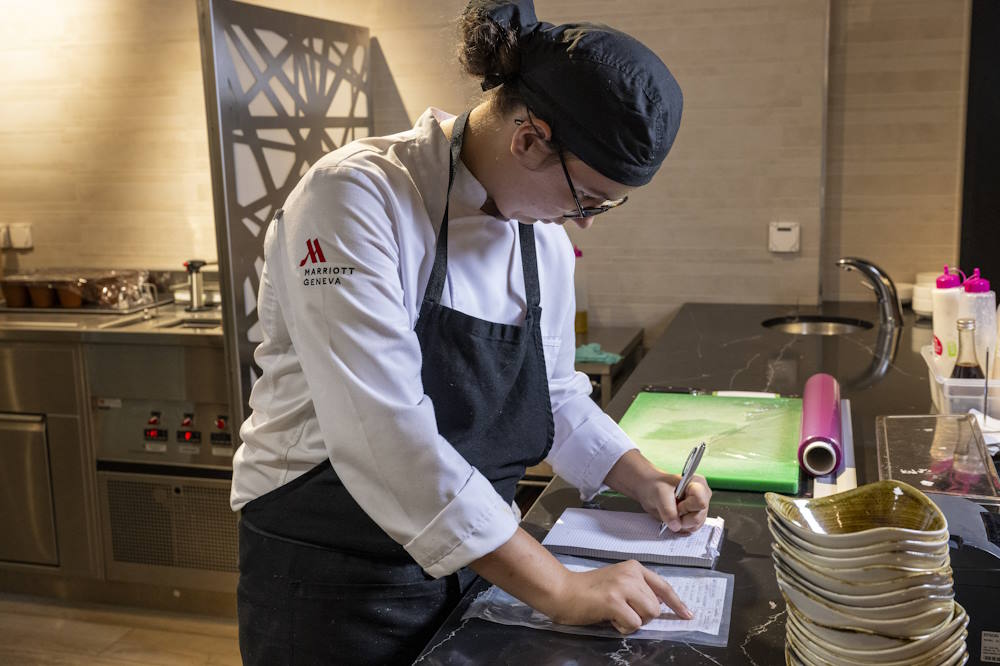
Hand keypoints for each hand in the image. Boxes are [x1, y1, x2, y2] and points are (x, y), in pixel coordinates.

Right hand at [543, 559, 693, 633]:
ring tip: (615, 614)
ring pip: (648, 615)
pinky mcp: (614, 601)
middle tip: (622, 612)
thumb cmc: (588, 590)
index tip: (687, 614)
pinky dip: (623, 627)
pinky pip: (634, 624)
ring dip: (634, 622)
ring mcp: (622, 587)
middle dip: (642, 616)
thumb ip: (637, 589)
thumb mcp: (617, 582)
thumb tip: (658, 605)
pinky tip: (609, 619)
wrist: (562, 590)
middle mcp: (630, 574)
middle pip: (656, 606)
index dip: (677, 603)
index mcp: (633, 567)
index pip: (663, 586)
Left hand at [637, 472, 711, 533]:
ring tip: (672, 512)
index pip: (700, 502)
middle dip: (683, 518)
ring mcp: (699, 508)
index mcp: (698, 484)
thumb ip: (668, 510)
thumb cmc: (656, 485)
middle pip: (699, 517)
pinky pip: (691, 528)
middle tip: (672, 509)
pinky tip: (674, 517)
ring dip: (681, 523)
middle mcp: (703, 496)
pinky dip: (680, 526)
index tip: (676, 505)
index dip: (687, 507)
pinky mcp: (695, 517)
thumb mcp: (660, 494)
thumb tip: (676, 526)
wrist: (650, 490)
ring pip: (696, 525)